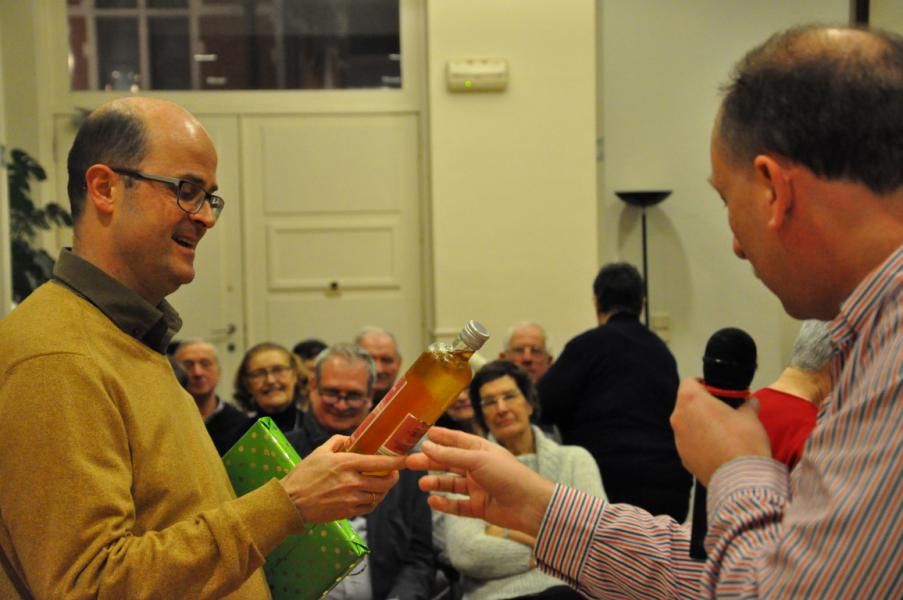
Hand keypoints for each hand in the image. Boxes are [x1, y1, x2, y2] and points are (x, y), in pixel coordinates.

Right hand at [280, 435, 404, 522]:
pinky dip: (373, 501)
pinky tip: (370, 495)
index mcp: (346, 463)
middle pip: (385, 482)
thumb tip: (352, 438)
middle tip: (394, 473)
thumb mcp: (319, 452)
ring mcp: (350, 499)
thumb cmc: (304, 474)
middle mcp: (351, 481)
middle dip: (394, 477)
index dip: (398, 461)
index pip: (380, 463)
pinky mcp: (347, 512)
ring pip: (378, 496)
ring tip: (382, 484)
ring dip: (384, 490)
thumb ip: (338, 441)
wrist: (290, 502)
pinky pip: (369, 507)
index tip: (407, 459)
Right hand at [405, 427, 554, 536]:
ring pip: (451, 484)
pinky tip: (433, 501)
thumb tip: (426, 446)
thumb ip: (450, 454)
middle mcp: (479, 467)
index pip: (457, 440)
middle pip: (449, 462)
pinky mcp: (479, 507)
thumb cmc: (508, 475)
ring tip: (422, 484)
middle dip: (431, 462)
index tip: (423, 434)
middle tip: (410, 462)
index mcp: (481, 450)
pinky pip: (457, 505)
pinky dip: (445, 503)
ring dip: (436, 482)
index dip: (441, 437)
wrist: (530, 505)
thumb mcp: (477, 460)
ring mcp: (479, 487)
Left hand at [670, 377, 770, 485]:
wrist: (741, 479)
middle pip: (686, 403)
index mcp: (691, 400)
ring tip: (722, 432)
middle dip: (702, 405)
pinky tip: (718, 449)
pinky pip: (690, 443)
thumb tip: (750, 402)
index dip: (703, 384)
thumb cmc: (744, 443)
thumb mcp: (751, 417)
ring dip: (700, 425)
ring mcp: (678, 439)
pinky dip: (700, 442)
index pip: (690, 382)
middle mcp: (679, 417)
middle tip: (722, 411)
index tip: (716, 391)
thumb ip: (748, 405)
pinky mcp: (683, 457)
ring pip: (687, 424)